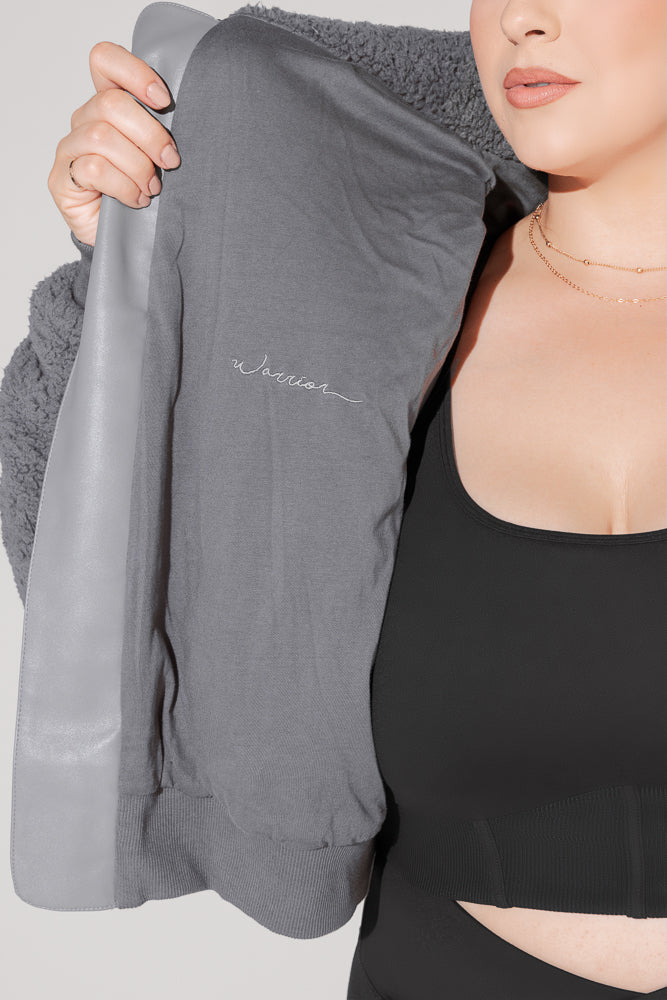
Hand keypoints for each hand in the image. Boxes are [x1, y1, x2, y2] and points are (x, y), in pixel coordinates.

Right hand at [47, 40, 180, 247]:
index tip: (164, 100)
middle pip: (110, 104)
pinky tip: (137, 201)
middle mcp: (84, 120)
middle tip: (171, 162)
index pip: (105, 61)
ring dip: (138, 166)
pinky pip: (94, 169)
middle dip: (150, 135)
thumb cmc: (148, 192)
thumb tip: (195, 115)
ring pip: (102, 137)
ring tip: (153, 189)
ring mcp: (70, 149)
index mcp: (108, 105)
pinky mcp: (61, 179)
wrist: (127, 239)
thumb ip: (164, 131)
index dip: (134, 73)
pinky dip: (124, 187)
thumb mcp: (161, 156)